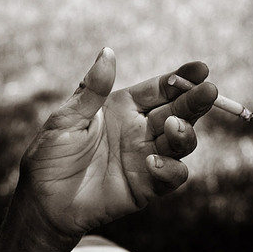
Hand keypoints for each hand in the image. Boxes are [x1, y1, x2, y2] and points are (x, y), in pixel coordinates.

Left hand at [18, 48, 216, 237]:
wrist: (44, 200)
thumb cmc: (51, 154)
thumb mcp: (66, 118)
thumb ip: (92, 90)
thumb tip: (107, 51)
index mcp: (122, 107)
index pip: (159, 89)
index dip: (180, 78)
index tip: (200, 69)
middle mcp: (139, 129)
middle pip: (177, 111)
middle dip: (194, 101)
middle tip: (208, 91)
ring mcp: (146, 157)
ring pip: (181, 142)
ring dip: (185, 133)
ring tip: (173, 125)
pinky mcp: (147, 186)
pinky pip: (171, 176)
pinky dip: (170, 169)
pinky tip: (154, 162)